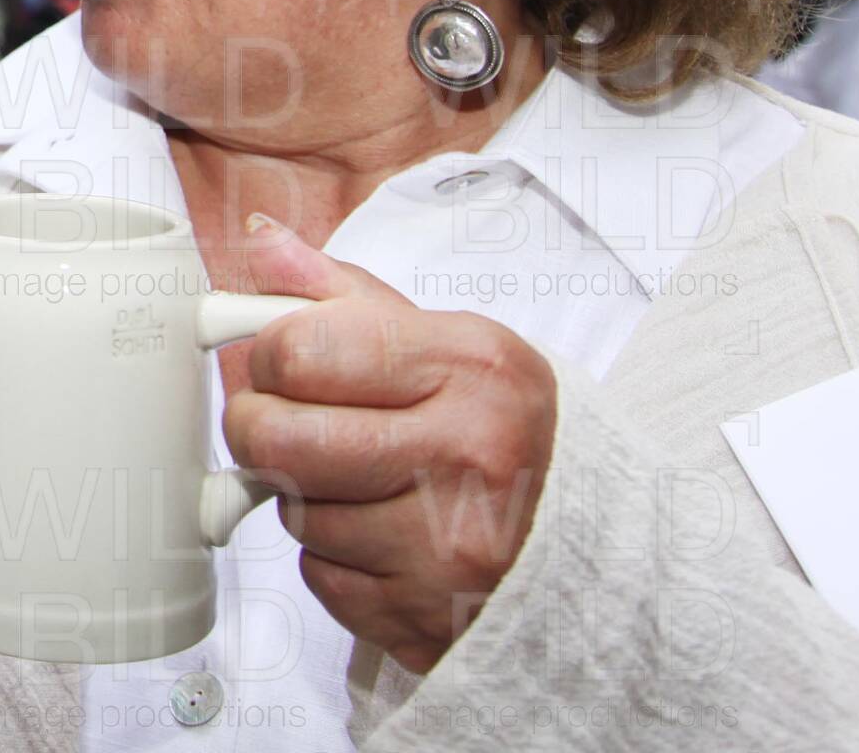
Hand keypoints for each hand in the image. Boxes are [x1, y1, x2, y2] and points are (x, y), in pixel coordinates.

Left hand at [222, 213, 556, 673]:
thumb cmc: (502, 429)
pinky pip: (318, 574)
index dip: (269, 355)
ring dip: (305, 495)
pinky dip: (333, 556)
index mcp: (470, 368)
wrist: (597, 544)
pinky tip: (383, 534)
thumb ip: (342, 294)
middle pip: (276, 438)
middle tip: (289, 422)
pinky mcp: (423, 615)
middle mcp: (467, 455)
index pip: (299, 350)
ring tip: (364, 480)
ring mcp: (447, 545)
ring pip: (293, 510)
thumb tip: (261, 243)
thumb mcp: (447, 341)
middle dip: (261, 427)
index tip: (284, 360)